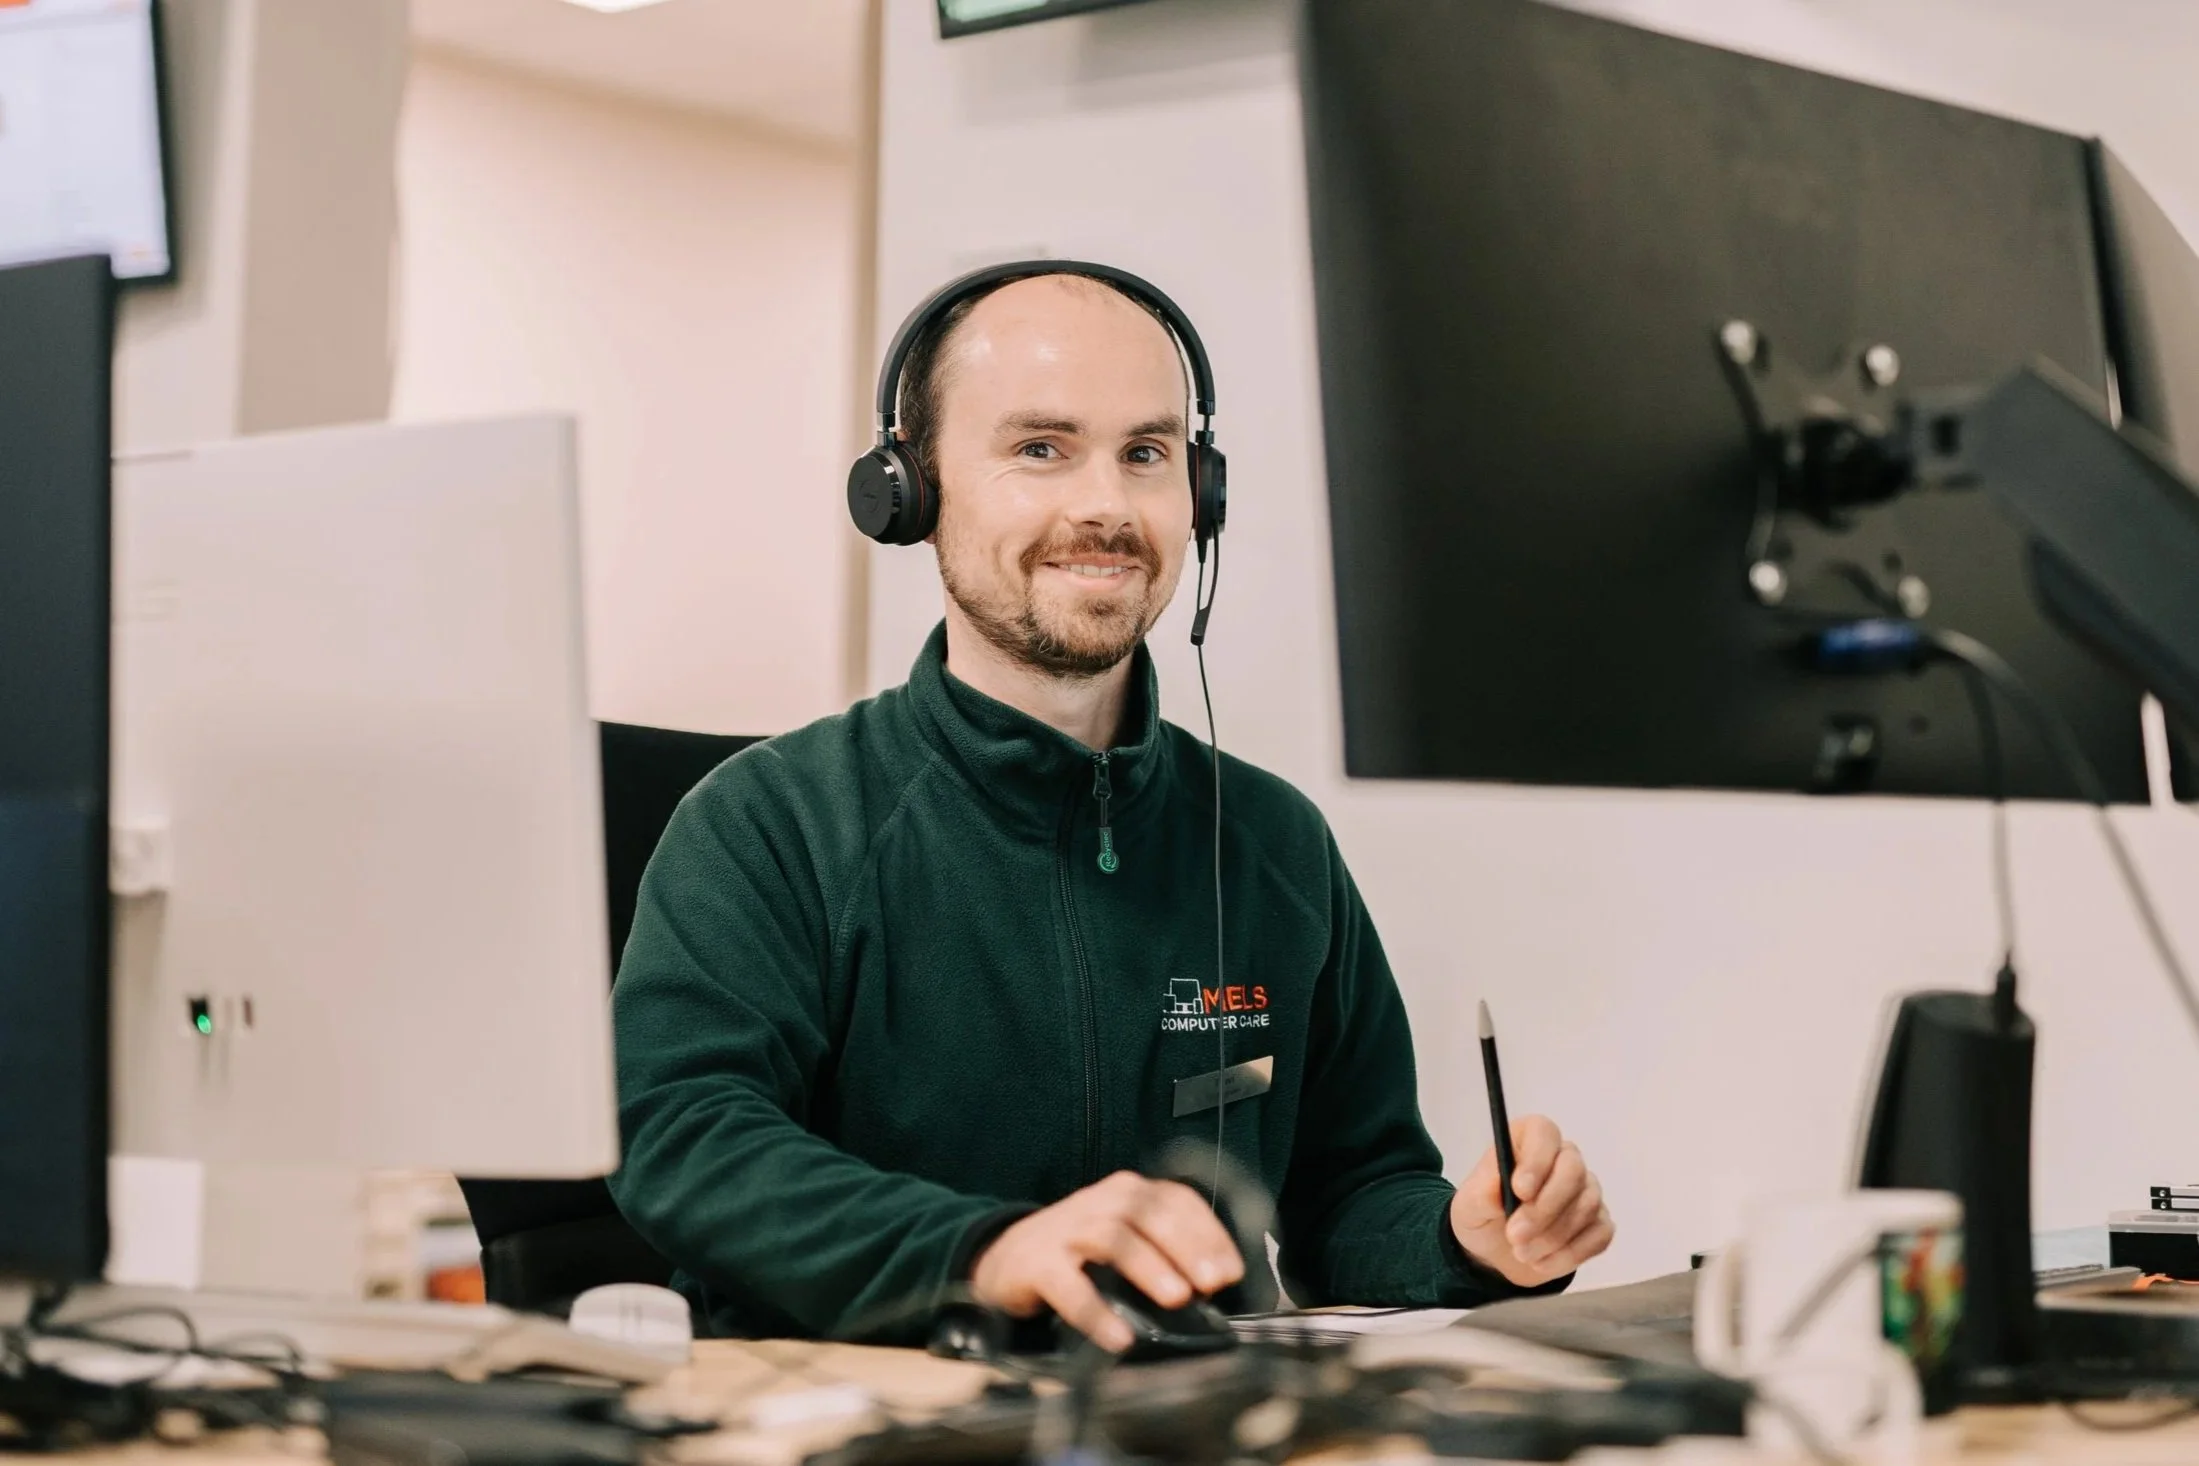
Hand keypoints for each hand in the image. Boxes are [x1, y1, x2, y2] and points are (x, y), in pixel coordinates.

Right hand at [969, 1171, 1243, 1350]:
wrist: (1004, 1257)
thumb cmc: (1079, 1252)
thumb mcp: (1125, 1239)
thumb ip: (1165, 1252)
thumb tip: (1212, 1286)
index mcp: (1128, 1192)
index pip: (1177, 1201)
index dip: (1209, 1234)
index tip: (1231, 1273)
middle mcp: (1100, 1202)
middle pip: (1148, 1214)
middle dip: (1185, 1247)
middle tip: (1210, 1283)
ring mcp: (1067, 1230)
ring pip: (1113, 1238)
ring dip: (1149, 1267)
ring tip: (1176, 1298)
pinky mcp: (1037, 1264)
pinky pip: (1069, 1287)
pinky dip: (1096, 1312)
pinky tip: (1119, 1337)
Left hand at [1449, 1114, 1612, 1287]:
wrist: (1496, 1253)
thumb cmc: (1483, 1216)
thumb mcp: (1468, 1206)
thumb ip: (1480, 1193)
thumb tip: (1497, 1184)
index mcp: (1529, 1140)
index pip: (1544, 1134)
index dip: (1536, 1161)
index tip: (1519, 1191)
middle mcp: (1564, 1159)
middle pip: (1573, 1171)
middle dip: (1544, 1209)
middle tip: (1515, 1235)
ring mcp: (1586, 1190)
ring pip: (1586, 1206)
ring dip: (1552, 1237)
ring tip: (1520, 1252)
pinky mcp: (1598, 1222)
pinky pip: (1599, 1235)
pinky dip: (1569, 1254)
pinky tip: (1541, 1262)